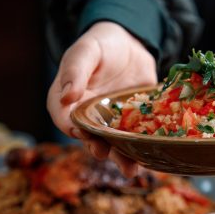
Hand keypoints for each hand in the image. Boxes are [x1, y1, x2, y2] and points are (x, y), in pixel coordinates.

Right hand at [47, 21, 157, 175]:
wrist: (130, 43)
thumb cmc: (101, 44)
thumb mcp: (86, 51)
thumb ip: (75, 71)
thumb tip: (66, 96)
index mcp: (67, 102)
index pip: (64, 119)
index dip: (71, 127)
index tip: (81, 132)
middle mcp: (88, 117)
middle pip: (89, 138)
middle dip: (97, 148)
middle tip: (104, 153)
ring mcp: (111, 123)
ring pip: (113, 144)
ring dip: (120, 158)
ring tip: (130, 170)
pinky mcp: (132, 124)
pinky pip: (135, 139)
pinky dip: (142, 149)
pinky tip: (150, 157)